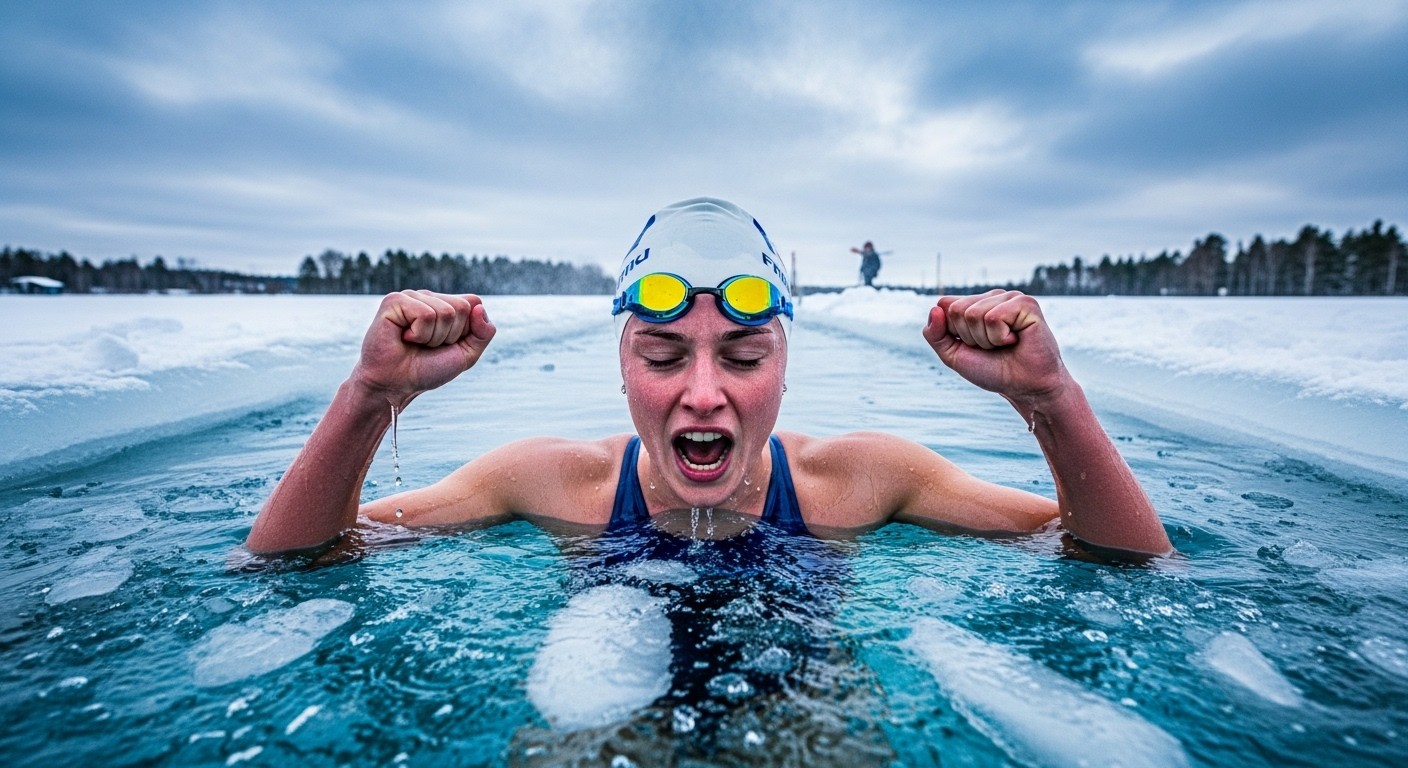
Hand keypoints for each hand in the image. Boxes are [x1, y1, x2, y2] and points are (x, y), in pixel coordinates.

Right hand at [350, 290, 495, 403]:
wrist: (395, 385)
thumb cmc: (426, 370)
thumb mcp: (466, 355)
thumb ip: (483, 333)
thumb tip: (480, 307)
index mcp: (445, 304)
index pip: (474, 303)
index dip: (466, 331)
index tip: (446, 344)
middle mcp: (428, 297)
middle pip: (462, 307)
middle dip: (450, 336)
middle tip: (427, 346)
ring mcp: (411, 297)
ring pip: (446, 312)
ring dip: (433, 338)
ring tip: (414, 343)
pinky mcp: (394, 301)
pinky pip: (425, 314)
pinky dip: (419, 334)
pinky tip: (404, 338)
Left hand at [922, 290, 1068, 403]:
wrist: (1024, 387)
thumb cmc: (993, 370)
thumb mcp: (953, 355)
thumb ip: (935, 334)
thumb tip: (934, 308)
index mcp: (975, 303)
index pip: (944, 304)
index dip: (952, 332)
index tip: (973, 345)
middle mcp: (992, 297)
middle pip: (957, 310)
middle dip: (969, 337)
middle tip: (992, 347)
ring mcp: (1010, 297)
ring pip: (973, 314)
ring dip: (986, 340)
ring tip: (1005, 345)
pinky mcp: (1026, 304)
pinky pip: (994, 318)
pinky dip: (1000, 337)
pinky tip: (1015, 340)